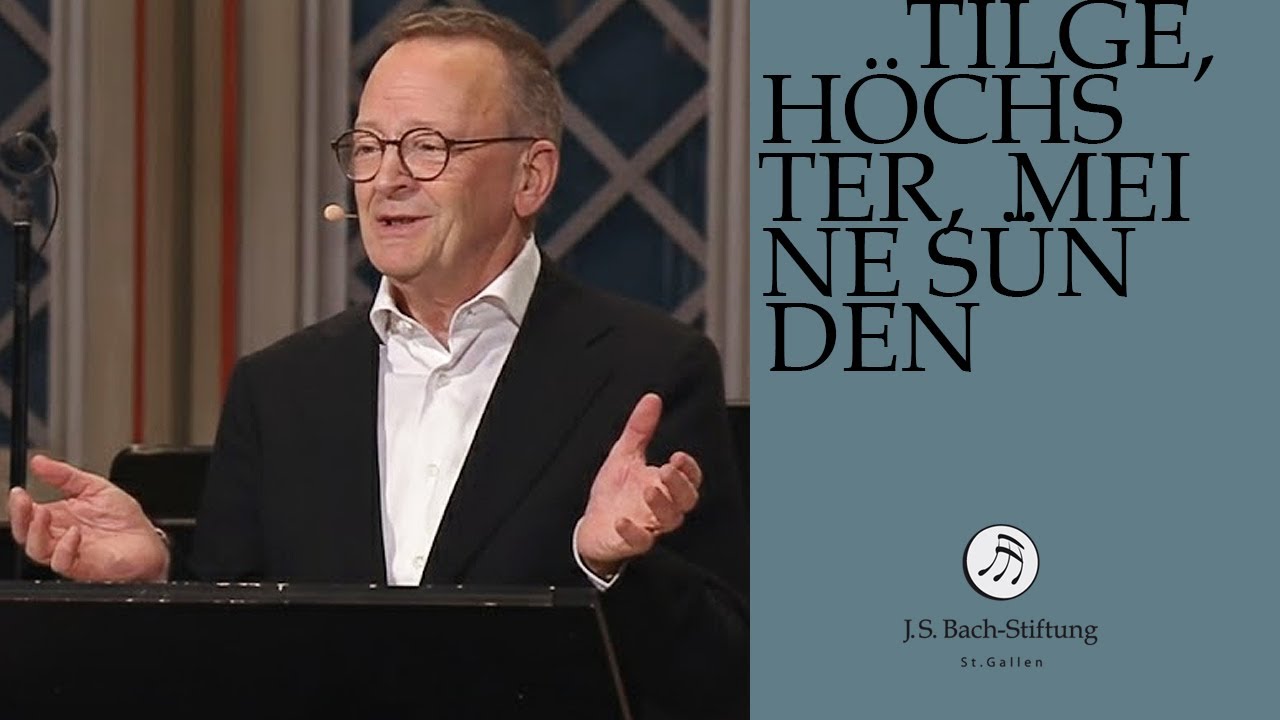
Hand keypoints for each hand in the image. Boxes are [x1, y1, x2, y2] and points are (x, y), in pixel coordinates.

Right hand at [7, 454, 169, 581]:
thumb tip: (39, 461)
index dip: (19, 505)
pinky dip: (64, 548)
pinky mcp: (82, 566)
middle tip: (23, 501)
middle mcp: (59, 537)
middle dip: (19, 517)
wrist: (148, 542)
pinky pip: (62, 563)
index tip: (19, 491)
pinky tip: (74, 533)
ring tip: (44, 514)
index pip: (28, 515)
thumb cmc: (124, 520)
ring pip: (37, 550)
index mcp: (59, 518)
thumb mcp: (95, 487)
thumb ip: (65, 475)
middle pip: (25, 533)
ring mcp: (69, 552)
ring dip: (35, 532)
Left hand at [576, 393, 702, 576]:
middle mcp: (662, 507)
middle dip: (680, 486)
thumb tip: (652, 399)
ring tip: (649, 489)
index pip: (690, 480)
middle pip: (686, 501)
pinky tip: (621, 520)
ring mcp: (649, 526)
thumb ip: (639, 429)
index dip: (689, 470)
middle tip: (667, 470)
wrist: (592, 525)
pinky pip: (639, 542)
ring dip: (662, 505)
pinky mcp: (631, 543)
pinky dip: (633, 533)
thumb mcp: (624, 455)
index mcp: (664, 485)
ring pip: (669, 521)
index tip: (678, 456)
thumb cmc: (614, 492)